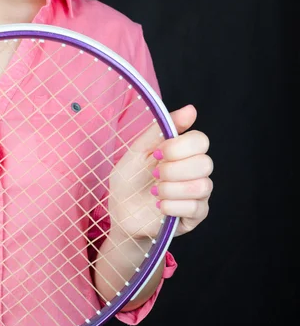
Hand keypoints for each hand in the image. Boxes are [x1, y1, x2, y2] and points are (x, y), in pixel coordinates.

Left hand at [108, 105, 212, 239]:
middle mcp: (195, 172)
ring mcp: (198, 195)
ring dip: (170, 189)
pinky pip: (195, 207)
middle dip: (172, 170)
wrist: (120, 214)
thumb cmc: (128, 182)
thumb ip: (159, 130)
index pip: (201, 141)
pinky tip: (159, 207)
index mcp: (183, 153)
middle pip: (205, 163)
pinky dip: (171, 206)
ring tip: (154, 192)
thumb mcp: (137, 152)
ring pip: (201, 186)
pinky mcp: (195, 216)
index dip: (179, 147)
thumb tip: (191, 109)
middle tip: (154, 175)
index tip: (157, 154)